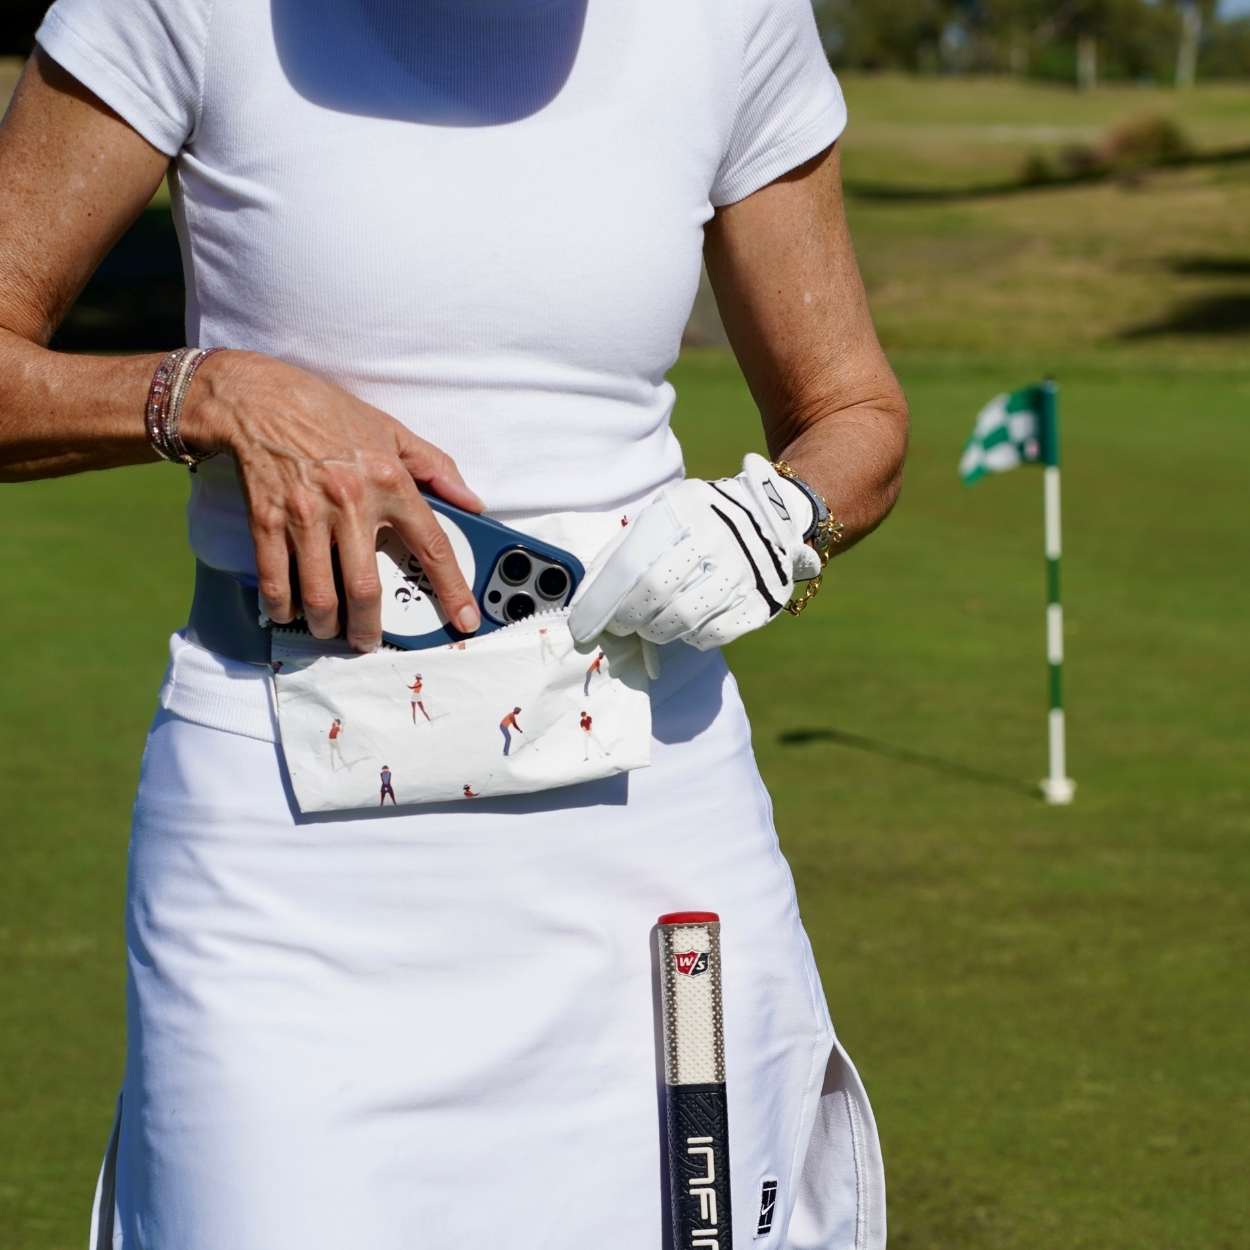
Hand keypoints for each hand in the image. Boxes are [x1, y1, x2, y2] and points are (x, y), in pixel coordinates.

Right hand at [183, 351, 483, 651]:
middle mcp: (350, 503)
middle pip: (366, 588)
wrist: (259, 398)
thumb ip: (436, 468)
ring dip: (327, 624)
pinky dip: (283, 606)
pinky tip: (290, 612)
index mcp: (389, 481)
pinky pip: (276, 580)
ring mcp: (306, 515)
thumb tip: (470, 501)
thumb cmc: (328, 413)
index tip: (464, 618)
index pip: (432, 545)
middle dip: (369, 627)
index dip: (452, 588)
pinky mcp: (267, 521)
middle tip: (369, 641)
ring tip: (332, 630)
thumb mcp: (392, 431)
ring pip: (320, 594)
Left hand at [568, 453, 820, 651]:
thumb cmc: (694, 521)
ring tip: (650, 624)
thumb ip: (621, 552)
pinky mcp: (762, 598)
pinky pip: (714, 634)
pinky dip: (692, 638)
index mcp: (683, 508)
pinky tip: (685, 626)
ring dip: (656, 631)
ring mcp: (744, 568)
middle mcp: (717, 535)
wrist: (768, 515)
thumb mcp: (659, 515)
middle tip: (621, 624)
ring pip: (683, 619)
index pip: (631, 564)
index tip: (581, 625)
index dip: (601, 602)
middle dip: (627, 618)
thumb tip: (585, 599)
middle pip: (656, 593)